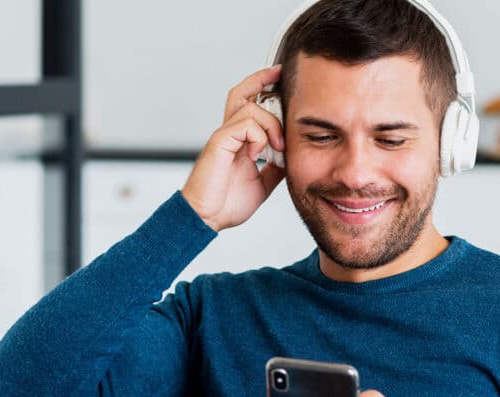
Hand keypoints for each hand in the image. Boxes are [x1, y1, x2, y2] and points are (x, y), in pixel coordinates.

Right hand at [180, 65, 285, 231]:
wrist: (207, 218)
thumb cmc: (227, 203)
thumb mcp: (263, 182)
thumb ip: (276, 167)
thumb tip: (292, 157)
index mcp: (238, 141)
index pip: (248, 105)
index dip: (261, 87)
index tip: (279, 77)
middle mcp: (229, 134)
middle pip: (241, 93)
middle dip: (261, 79)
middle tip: (280, 74)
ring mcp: (223, 137)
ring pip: (250, 109)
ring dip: (271, 125)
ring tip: (277, 148)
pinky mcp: (219, 143)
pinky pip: (244, 125)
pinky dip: (258, 137)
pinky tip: (259, 155)